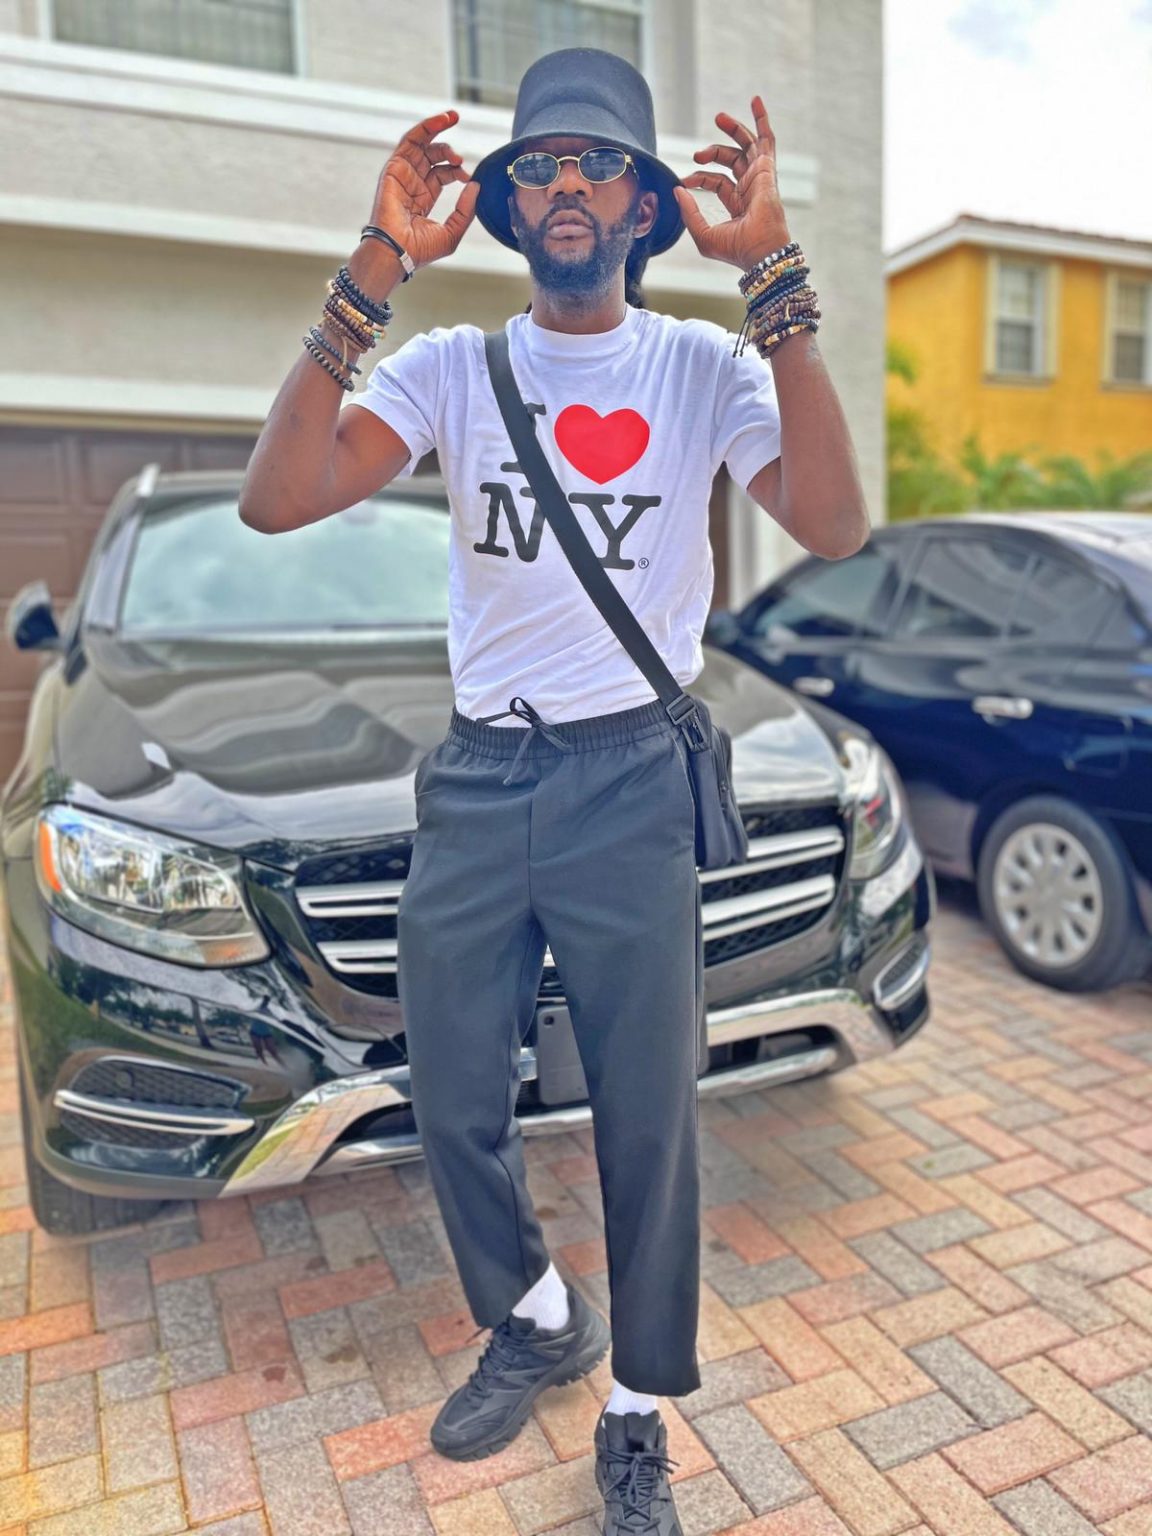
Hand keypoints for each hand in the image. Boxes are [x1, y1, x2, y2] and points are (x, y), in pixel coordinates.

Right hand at [366, 109, 480, 271]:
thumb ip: (466, 210)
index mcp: (423, 197)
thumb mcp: (452, 232)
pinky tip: (441, 120)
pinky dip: (425, 127)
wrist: (398, 252)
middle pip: (431, 155)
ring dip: (437, 127)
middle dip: (448, 148)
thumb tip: (476, 185)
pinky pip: (410, 140)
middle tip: (462, 154)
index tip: (467, 176)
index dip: (456, 169)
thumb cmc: (420, 250)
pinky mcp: (394, 168)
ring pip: (420, 142)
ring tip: (453, 118)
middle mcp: (412, 183)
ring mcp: (402, 174)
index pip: (442, 173)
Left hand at [674, 95, 790, 270]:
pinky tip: (755, 100)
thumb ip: (689, 213)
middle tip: (697, 154)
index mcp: (737, 203)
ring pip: (747, 145)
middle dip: (713, 150)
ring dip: (732, 129)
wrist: (758, 251)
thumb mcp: (702, 233)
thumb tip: (677, 189)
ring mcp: (760, 177)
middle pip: (732, 159)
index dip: (699, 176)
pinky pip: (767, 139)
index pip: (717, 181)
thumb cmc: (735, 250)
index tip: (684, 181)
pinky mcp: (766, 169)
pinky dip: (761, 119)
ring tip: (718, 117)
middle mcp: (750, 188)